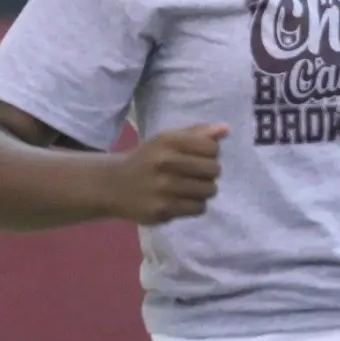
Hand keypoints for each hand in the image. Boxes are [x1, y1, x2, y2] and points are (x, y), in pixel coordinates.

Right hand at [105, 124, 228, 225]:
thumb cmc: (148, 159)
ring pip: (208, 190)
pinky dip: (196, 204)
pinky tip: (184, 199)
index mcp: (168, 141)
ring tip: (192, 187)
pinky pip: (198, 208)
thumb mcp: (167, 140)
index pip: (211, 147)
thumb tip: (226, 129)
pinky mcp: (162, 210)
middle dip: (210, 172)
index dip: (212, 152)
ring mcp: (163, 188)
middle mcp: (165, 163)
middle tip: (198, 174)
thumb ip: (197, 133)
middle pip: (213, 169)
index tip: (202, 156)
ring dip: (205, 190)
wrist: (113, 185)